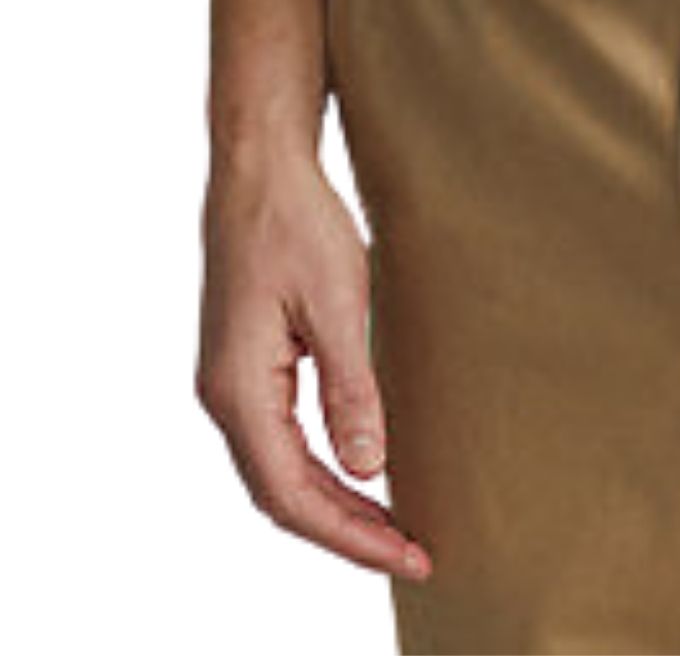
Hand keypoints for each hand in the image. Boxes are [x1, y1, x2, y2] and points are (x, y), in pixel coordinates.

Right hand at [195, 148, 432, 582]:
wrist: (261, 169)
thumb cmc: (297, 223)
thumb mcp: (338, 303)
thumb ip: (351, 388)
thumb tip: (367, 468)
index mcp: (239, 390)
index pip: (292, 494)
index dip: (350, 534)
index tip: (406, 553)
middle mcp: (225, 396)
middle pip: (281, 495)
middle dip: (345, 531)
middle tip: (412, 551)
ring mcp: (231, 382)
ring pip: (278, 472)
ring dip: (333, 505)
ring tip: (392, 527)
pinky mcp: (247, 365)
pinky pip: (280, 440)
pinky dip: (319, 469)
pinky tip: (359, 472)